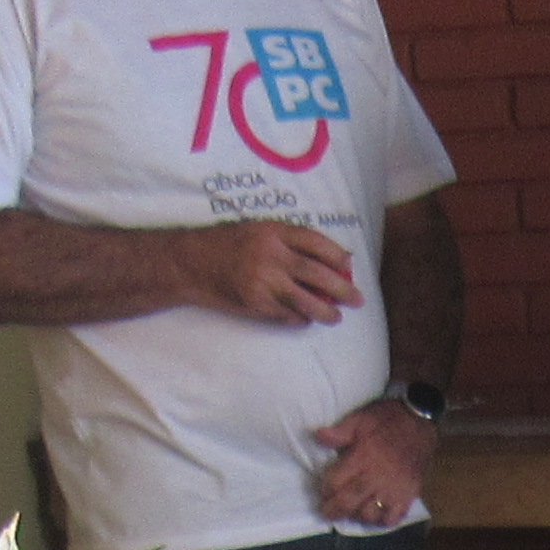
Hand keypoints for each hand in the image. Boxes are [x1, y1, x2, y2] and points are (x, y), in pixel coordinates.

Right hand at [194, 219, 366, 326]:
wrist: (191, 262)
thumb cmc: (226, 243)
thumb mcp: (256, 230)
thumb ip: (286, 241)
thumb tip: (323, 260)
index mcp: (273, 232)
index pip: (316, 242)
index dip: (337, 255)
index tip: (349, 264)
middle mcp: (271, 255)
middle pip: (318, 274)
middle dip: (342, 289)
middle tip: (357, 299)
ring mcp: (263, 281)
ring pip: (306, 300)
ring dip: (326, 312)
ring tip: (336, 317)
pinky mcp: (256, 303)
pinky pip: (287, 314)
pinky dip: (300, 319)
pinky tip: (305, 319)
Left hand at [312, 395, 435, 529]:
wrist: (421, 421)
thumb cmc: (388, 419)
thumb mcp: (361, 418)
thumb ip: (340, 431)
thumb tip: (318, 436)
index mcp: (362, 457)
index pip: (335, 482)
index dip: (325, 488)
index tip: (324, 490)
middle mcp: (376, 477)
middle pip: (349, 502)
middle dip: (334, 510)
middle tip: (328, 512)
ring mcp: (394, 488)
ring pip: (369, 514)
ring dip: (357, 515)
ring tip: (353, 510)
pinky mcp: (408, 495)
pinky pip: (393, 518)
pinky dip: (382, 521)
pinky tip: (377, 515)